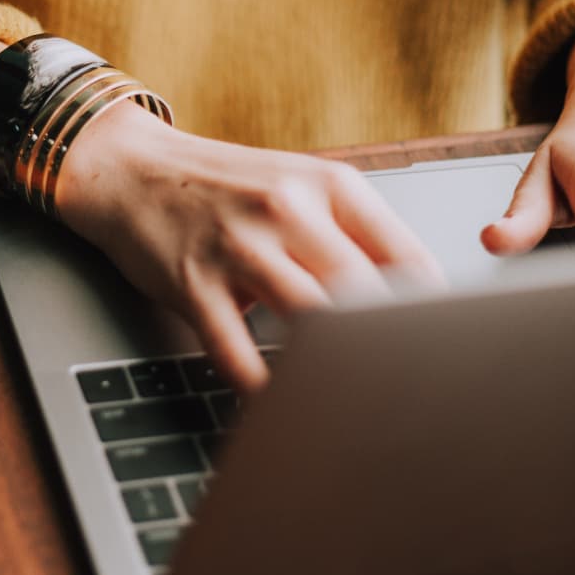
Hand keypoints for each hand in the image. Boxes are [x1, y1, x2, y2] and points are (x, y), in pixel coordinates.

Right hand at [57, 101, 442, 392]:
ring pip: (310, 321)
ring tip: (351, 403)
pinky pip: (236, 352)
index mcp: (328, 184)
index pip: (406, 256)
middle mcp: (287, 209)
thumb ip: (351, 232)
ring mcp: (238, 246)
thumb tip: (413, 299)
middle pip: (364, 293)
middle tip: (406, 389)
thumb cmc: (224, 185)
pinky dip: (262, 388)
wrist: (134, 170)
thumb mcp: (296, 185)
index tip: (440, 351)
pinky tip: (278, 403)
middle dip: (389, 347)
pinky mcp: (193, 282)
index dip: (431, 313)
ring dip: (332, 368)